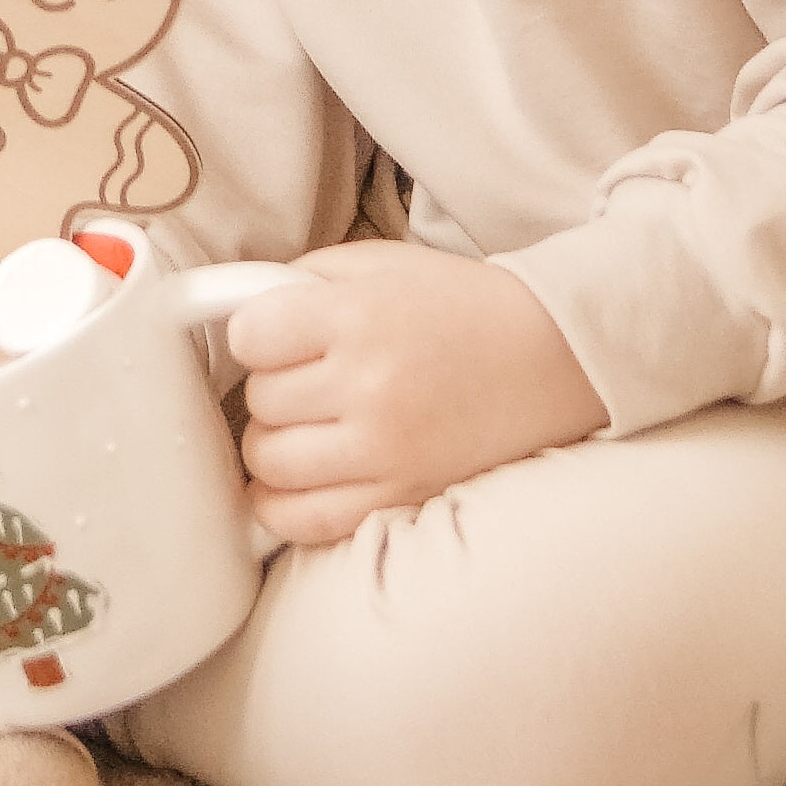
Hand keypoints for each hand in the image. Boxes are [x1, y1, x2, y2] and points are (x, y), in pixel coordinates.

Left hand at [227, 241, 606, 548]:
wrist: (552, 356)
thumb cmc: (458, 305)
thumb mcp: (381, 265)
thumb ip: (301, 280)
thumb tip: (234, 311)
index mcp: (360, 318)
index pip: (249, 336)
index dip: (257, 334)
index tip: (277, 335)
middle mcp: (369, 387)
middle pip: (258, 401)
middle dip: (273, 388)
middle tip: (307, 379)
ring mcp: (385, 450)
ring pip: (269, 462)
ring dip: (275, 444)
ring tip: (307, 425)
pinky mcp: (400, 496)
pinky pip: (303, 520)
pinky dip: (284, 503)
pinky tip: (300, 477)